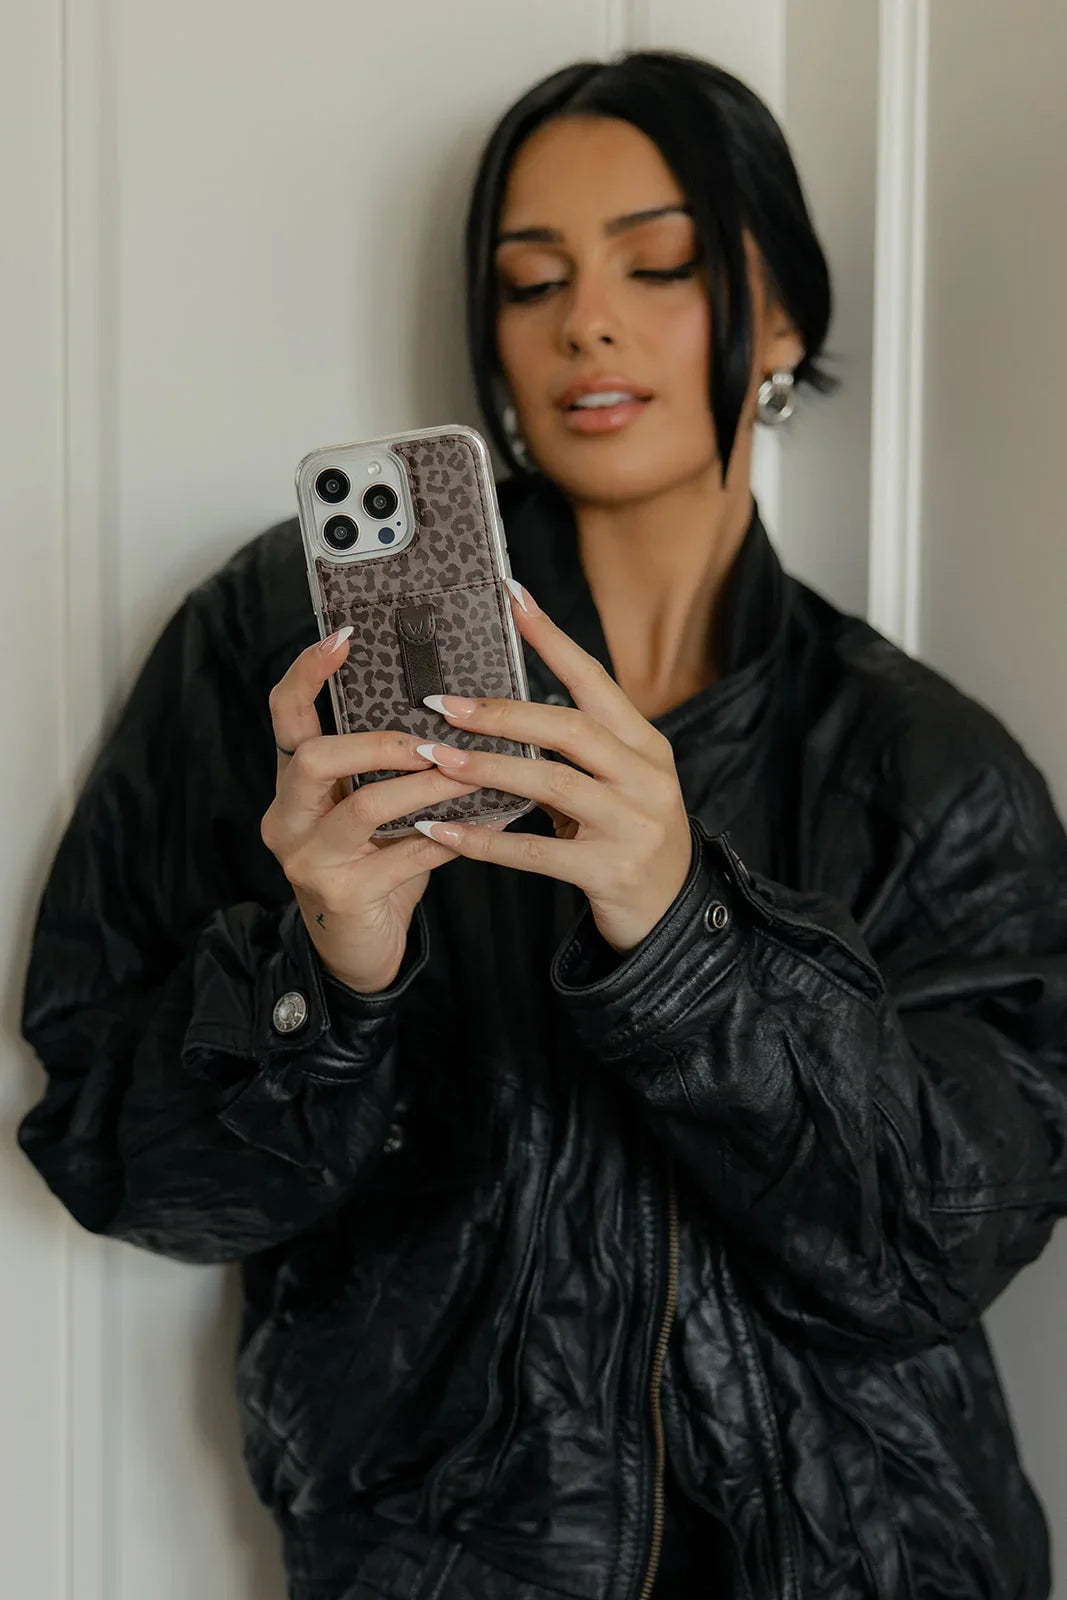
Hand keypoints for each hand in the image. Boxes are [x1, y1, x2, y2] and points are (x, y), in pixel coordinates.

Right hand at [260, 628, 480, 993]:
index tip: (346, 636)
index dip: (309, 672)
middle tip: (431, 740)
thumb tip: (451, 702)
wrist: (359, 949)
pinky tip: (489, 822)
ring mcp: (309, 859)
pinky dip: (450, 835)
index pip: (284, 713)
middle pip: (312, 757)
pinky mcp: (343, 896)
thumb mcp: (367, 805)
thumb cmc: (373, 863)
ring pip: (363, 807)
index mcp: (293, 782)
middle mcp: (287, 817)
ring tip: (466, 773)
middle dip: (378, 742)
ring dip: (423, 786)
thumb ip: (387, 763)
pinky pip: (403, 857)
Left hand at [412, 585, 692, 952]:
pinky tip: (441, 831)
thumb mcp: (619, 781)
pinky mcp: (611, 871)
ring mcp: (632, 825)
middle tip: (444, 705)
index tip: (511, 598)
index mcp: (646, 743)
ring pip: (552, 785)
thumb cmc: (631, 835)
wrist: (673, 913)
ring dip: (487, 769)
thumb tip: (497, 707)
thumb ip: (574, 748)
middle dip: (502, 714)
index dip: (551, 639)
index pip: (594, 680)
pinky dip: (484, 840)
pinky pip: (536, 851)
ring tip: (434, 759)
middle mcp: (646, 777)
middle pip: (570, 728)